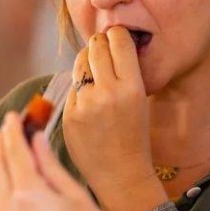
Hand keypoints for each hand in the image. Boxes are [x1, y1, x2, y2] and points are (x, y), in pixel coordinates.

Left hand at [0, 112, 127, 210]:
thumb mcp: (75, 194)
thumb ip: (50, 164)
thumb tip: (36, 139)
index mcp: (30, 194)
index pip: (14, 152)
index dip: (14, 130)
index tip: (15, 116)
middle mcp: (10, 209)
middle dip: (1, 143)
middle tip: (9, 128)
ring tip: (3, 148)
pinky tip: (3, 175)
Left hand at [64, 27, 156, 210]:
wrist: (122, 175)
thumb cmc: (134, 136)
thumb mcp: (140, 101)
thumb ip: (124, 73)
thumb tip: (106, 43)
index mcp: (133, 87)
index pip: (119, 41)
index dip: (115, 35)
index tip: (115, 37)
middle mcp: (109, 92)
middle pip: (95, 47)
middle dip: (98, 44)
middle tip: (100, 48)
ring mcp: (86, 104)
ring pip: (79, 63)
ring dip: (85, 62)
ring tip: (93, 74)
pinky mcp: (69, 115)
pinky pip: (71, 88)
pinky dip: (78, 90)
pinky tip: (88, 104)